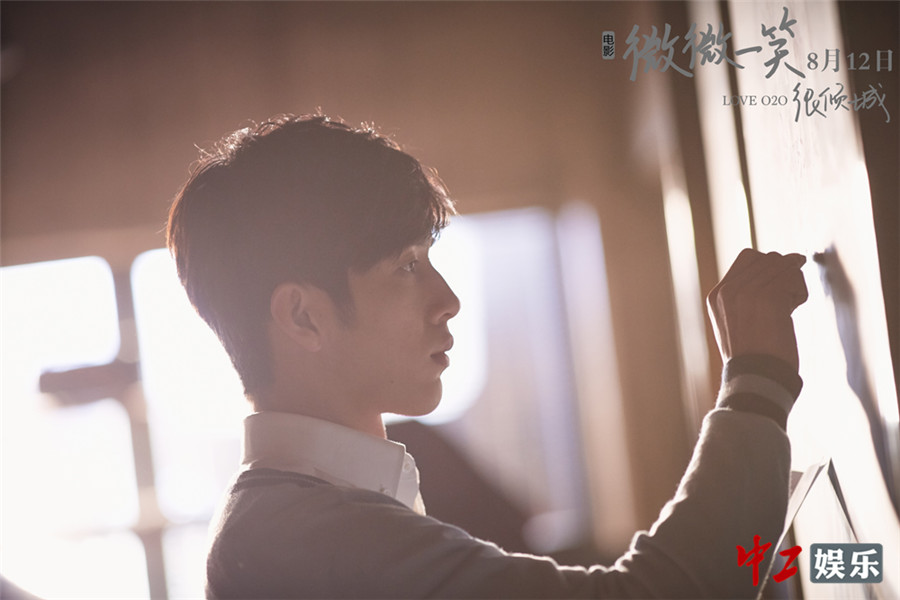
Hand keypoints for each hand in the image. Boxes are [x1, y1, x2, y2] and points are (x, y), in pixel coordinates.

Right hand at [707, 249, 808, 370]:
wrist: (756, 378)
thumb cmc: (754, 353)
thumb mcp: (739, 320)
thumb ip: (750, 292)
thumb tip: (790, 259)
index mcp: (716, 295)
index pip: (748, 258)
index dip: (770, 267)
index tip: (778, 289)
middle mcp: (728, 290)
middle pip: (768, 258)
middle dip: (784, 274)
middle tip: (786, 299)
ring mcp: (747, 293)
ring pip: (783, 266)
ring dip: (794, 284)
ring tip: (789, 306)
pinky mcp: (769, 298)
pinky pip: (794, 278)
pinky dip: (800, 292)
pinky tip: (792, 311)